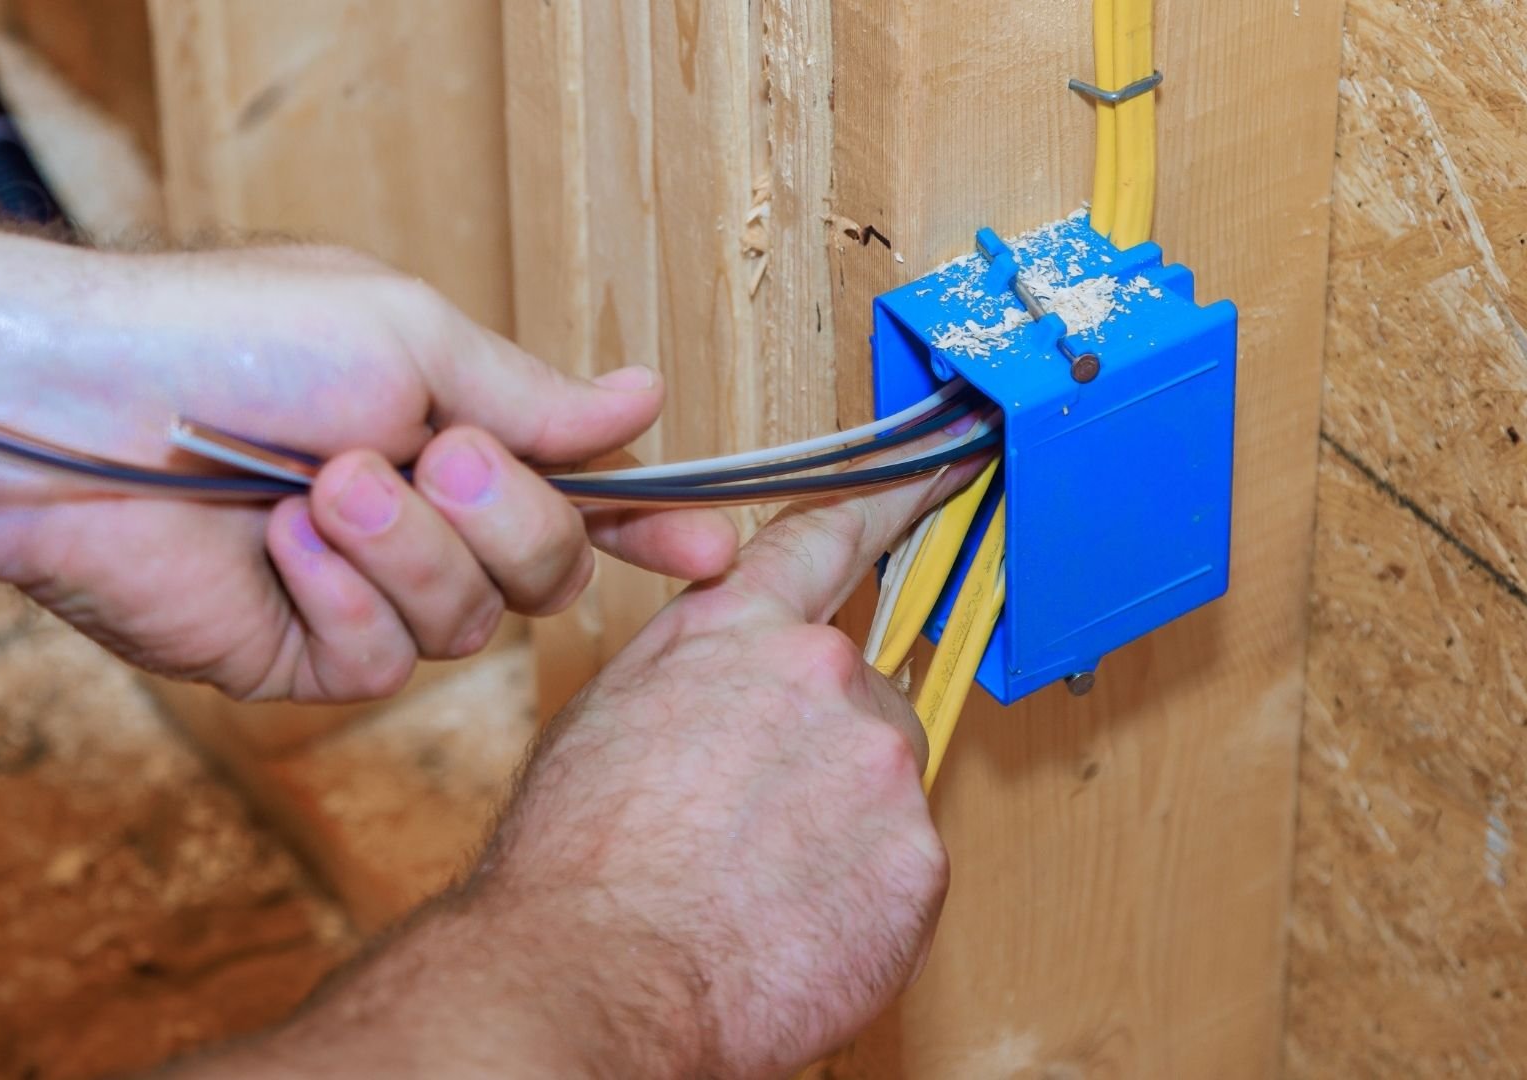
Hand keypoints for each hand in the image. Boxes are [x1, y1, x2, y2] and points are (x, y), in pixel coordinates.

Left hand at [0, 225, 737, 700]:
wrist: (80, 414)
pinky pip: (382, 662)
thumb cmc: (233, 339)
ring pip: (472, 622)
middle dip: (508, 516)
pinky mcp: (305, 653)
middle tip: (439, 454)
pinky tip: (279, 544)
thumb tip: (644, 398)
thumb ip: (536, 396)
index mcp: (460, 436)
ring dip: (407, 547)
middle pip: (551, 571)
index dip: (655, 527)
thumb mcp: (413, 336)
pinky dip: (341, 596)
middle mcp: (427, 521)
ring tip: (323, 484)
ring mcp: (368, 593)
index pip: (588, 498)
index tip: (715, 548)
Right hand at [181, 457, 977, 1079]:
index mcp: (741, 633)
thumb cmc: (578, 862)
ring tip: (758, 882)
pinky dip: (863, 897)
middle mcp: (823, 678)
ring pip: (884, 786)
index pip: (831, 536)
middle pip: (863, 694)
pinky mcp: (918, 859)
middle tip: (754, 819)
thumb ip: (698, 661)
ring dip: (842, 825)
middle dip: (825, 748)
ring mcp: (880, 768)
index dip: (895, 497)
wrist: (591, 977)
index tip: (948, 468)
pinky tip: (793, 923)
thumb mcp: (612, 713)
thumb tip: (738, 658)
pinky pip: (904, 868)